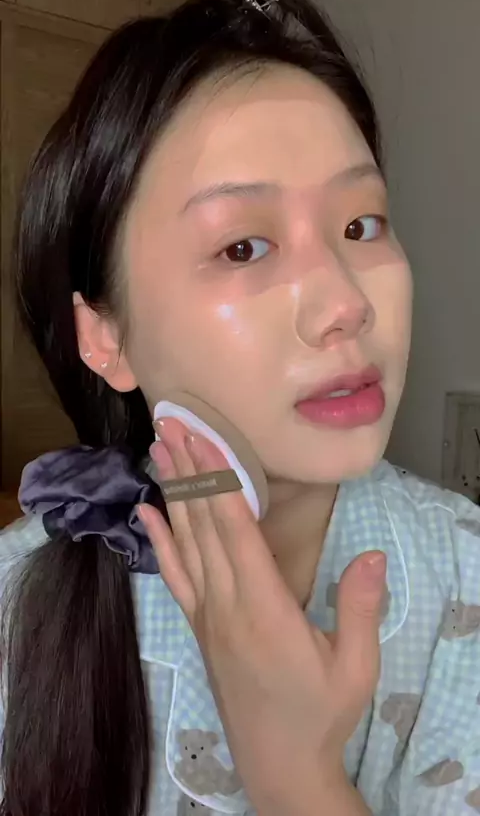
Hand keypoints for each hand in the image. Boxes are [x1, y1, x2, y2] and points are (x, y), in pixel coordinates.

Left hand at [139, 418, 384, 812]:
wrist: (278, 764)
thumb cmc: (320, 713)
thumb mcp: (355, 666)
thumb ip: (360, 608)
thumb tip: (372, 555)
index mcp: (264, 607)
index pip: (234, 529)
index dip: (217, 479)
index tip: (202, 437)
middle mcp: (226, 604)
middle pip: (202, 524)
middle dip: (188, 469)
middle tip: (171, 423)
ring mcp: (208, 615)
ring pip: (185, 542)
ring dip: (173, 493)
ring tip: (160, 451)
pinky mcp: (201, 628)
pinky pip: (175, 576)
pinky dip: (160, 541)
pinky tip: (147, 514)